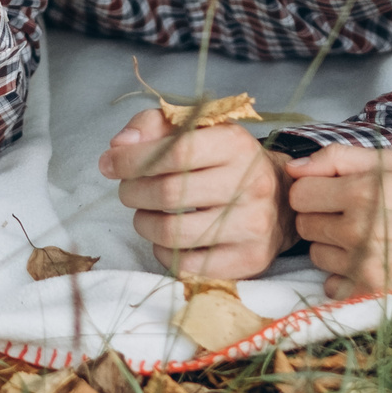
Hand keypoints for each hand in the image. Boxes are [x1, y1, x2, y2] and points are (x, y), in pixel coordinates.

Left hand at [98, 107, 289, 279]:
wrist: (281, 200)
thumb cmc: (226, 162)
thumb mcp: (198, 130)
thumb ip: (154, 126)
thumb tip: (119, 147)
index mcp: (237, 144)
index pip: (175, 151)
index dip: (133, 159)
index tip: (110, 164)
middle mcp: (251, 184)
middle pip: (169, 193)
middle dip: (133, 192)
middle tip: (128, 190)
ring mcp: (253, 225)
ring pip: (173, 233)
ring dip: (144, 223)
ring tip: (144, 214)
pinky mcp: (249, 260)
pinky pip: (187, 266)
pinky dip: (163, 252)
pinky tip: (166, 239)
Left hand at [286, 145, 391, 300]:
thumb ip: (338, 158)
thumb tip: (294, 167)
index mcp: (362, 191)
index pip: (300, 193)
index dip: (314, 192)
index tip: (332, 194)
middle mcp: (358, 229)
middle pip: (304, 226)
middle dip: (322, 219)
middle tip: (352, 217)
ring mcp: (362, 264)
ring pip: (316, 255)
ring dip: (333, 248)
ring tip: (366, 240)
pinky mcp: (369, 293)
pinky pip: (330, 285)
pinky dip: (344, 276)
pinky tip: (370, 263)